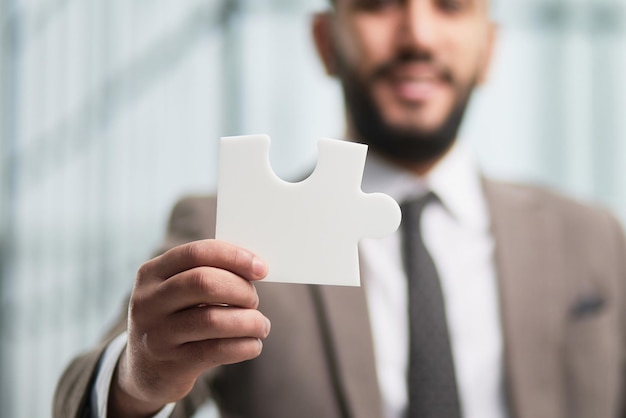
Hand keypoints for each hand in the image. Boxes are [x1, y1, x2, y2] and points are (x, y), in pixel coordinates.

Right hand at [108, 239, 269, 416]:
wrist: (145, 370)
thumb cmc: (176, 319)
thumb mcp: (176, 291)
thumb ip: (207, 274)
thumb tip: (255, 267)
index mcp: (151, 273)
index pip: (196, 253)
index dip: (233, 256)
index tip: (261, 268)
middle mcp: (148, 301)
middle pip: (204, 282)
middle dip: (241, 289)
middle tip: (254, 300)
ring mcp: (157, 334)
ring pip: (213, 319)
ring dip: (249, 321)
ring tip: (260, 325)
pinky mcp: (171, 364)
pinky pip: (217, 350)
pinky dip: (244, 345)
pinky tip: (253, 344)